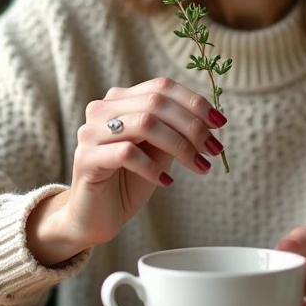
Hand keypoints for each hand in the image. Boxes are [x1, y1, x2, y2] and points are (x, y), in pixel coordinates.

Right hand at [27, 77, 225, 265]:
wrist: (95, 217)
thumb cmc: (128, 181)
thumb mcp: (159, 151)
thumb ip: (175, 130)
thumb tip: (210, 118)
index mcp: (120, 100)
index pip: (161, 87)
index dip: (194, 102)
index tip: (219, 123)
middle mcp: (102, 110)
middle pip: (156, 103)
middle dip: (192, 125)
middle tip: (213, 149)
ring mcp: (90, 132)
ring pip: (144, 124)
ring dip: (180, 146)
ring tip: (198, 166)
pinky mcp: (86, 158)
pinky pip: (126, 153)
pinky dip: (153, 167)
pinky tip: (166, 182)